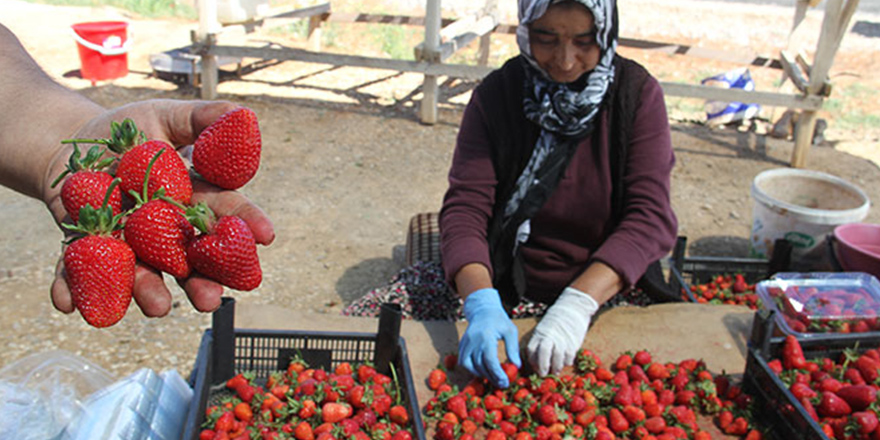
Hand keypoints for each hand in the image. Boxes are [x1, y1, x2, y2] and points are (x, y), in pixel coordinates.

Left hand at [46, 100, 274, 316]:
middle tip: (211, 300)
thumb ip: (201, 118)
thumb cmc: (126, 132)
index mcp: (190, 201)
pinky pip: (76, 271)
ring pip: (140, 274)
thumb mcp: (164, 116)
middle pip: (189, 260)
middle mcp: (164, 232)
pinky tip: (65, 303)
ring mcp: (125, 244)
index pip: (223, 214)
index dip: (245, 224)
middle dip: (201, 282)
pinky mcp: (83, 248)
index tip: (265, 236)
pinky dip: (69, 288)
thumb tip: (242, 114)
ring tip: (157, 307)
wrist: (69, 144)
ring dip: (148, 292)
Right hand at [459, 288, 520, 387]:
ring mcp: (465, 343)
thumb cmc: (499, 320)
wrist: (483, 310)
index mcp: (486, 336)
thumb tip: (516, 366)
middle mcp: (473, 340)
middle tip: (502, 384)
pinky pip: (463, 362)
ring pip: (470, 366)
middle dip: (491, 377)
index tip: (505, 381)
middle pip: (480, 365)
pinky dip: (472, 369)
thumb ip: (513, 348)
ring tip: (494, 379)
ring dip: (481, 375)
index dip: (497, 373)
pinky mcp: (461, 345)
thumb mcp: (510, 331)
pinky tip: (482, 371)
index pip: (490, 360)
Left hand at [527, 286, 598, 375]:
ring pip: (557, 356)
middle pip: (543, 352)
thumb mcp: (543, 329)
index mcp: (539, 333)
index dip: (532, 362)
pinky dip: (567, 362)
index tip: (535, 368)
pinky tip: (565, 363)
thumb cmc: (556, 322)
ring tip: (555, 371)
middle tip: (543, 374)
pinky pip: (569, 356)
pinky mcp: (573, 341)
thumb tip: (537, 362)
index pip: (531, 349)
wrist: (573, 308)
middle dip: (542, 366)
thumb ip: (540, 342)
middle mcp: (549, 335)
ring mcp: (561, 338)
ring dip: (556, 367)